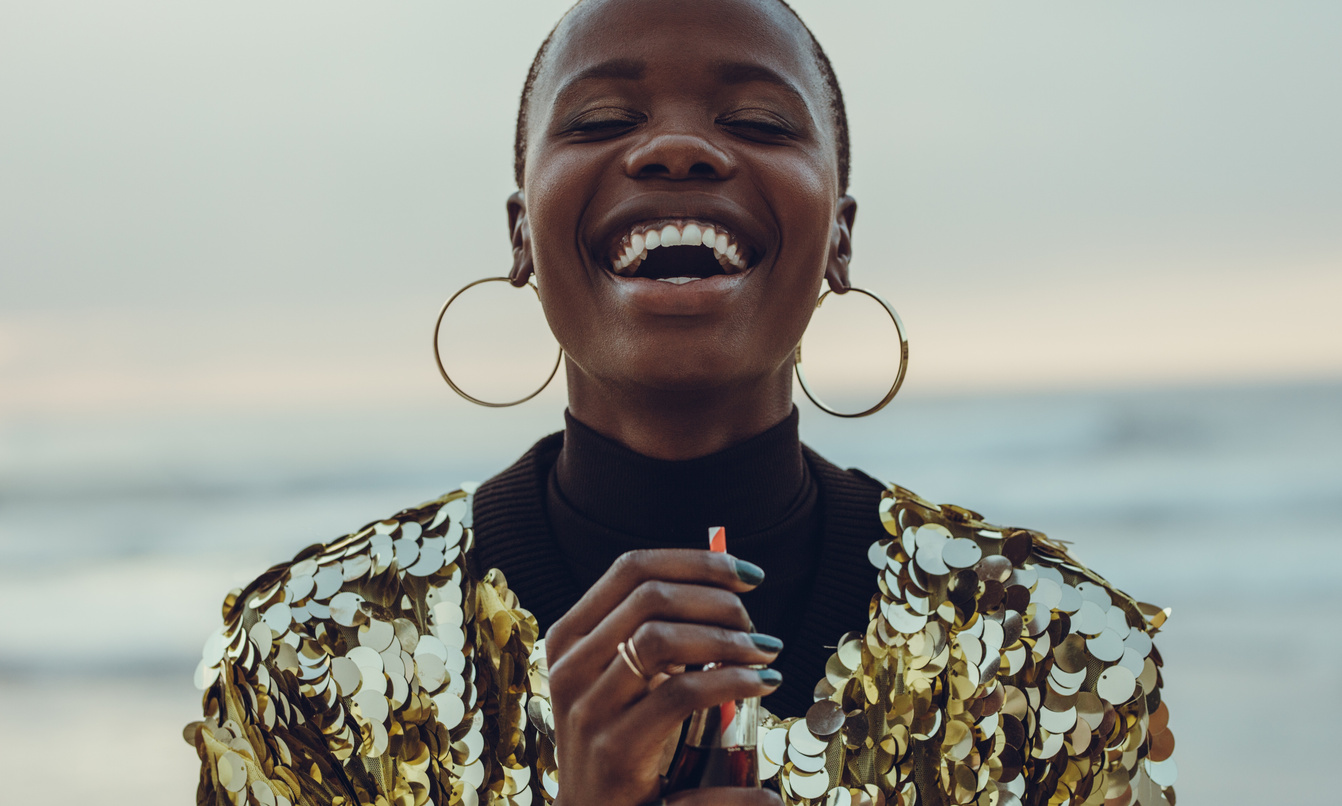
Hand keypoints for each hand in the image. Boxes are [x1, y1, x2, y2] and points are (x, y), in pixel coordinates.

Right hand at [545, 549, 784, 805]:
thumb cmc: (621, 744)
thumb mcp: (631, 681)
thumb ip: (662, 634)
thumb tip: (726, 584)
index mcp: (570, 638)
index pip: (629, 569)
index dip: (694, 561)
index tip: (745, 574)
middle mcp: (568, 666)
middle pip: (649, 596)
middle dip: (716, 601)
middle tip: (755, 625)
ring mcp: (586, 708)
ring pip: (660, 639)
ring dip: (727, 638)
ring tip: (765, 652)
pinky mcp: (614, 749)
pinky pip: (680, 693)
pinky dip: (731, 680)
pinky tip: (761, 684)